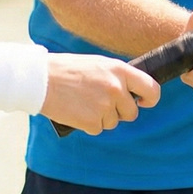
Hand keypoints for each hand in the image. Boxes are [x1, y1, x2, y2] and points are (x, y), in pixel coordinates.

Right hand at [41, 54, 160, 135]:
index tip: (144, 102)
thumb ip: (116, 76)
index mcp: (120, 70)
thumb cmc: (68, 69)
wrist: (41, 80)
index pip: (151, 88)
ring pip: (113, 122)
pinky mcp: (93, 122)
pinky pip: (98, 129)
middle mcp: (116, 88)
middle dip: (119, 112)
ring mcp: (105, 106)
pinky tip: (77, 111)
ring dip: (101, 117)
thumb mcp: (98, 64)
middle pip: (131, 112)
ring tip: (83, 103)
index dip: (150, 99)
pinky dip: (89, 124)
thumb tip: (131, 91)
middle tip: (100, 103)